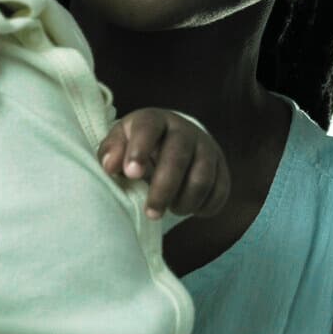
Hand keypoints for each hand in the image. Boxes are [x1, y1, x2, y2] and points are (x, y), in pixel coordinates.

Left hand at [98, 110, 230, 220]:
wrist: (173, 142)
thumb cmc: (139, 146)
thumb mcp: (120, 143)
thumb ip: (111, 152)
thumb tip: (110, 166)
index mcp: (154, 120)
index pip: (148, 128)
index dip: (139, 150)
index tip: (131, 174)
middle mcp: (184, 130)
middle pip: (178, 157)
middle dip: (163, 189)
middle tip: (151, 213)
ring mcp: (207, 148)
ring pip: (202, 178)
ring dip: (185, 201)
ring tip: (171, 209)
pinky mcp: (222, 167)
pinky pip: (219, 191)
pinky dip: (204, 206)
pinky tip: (189, 208)